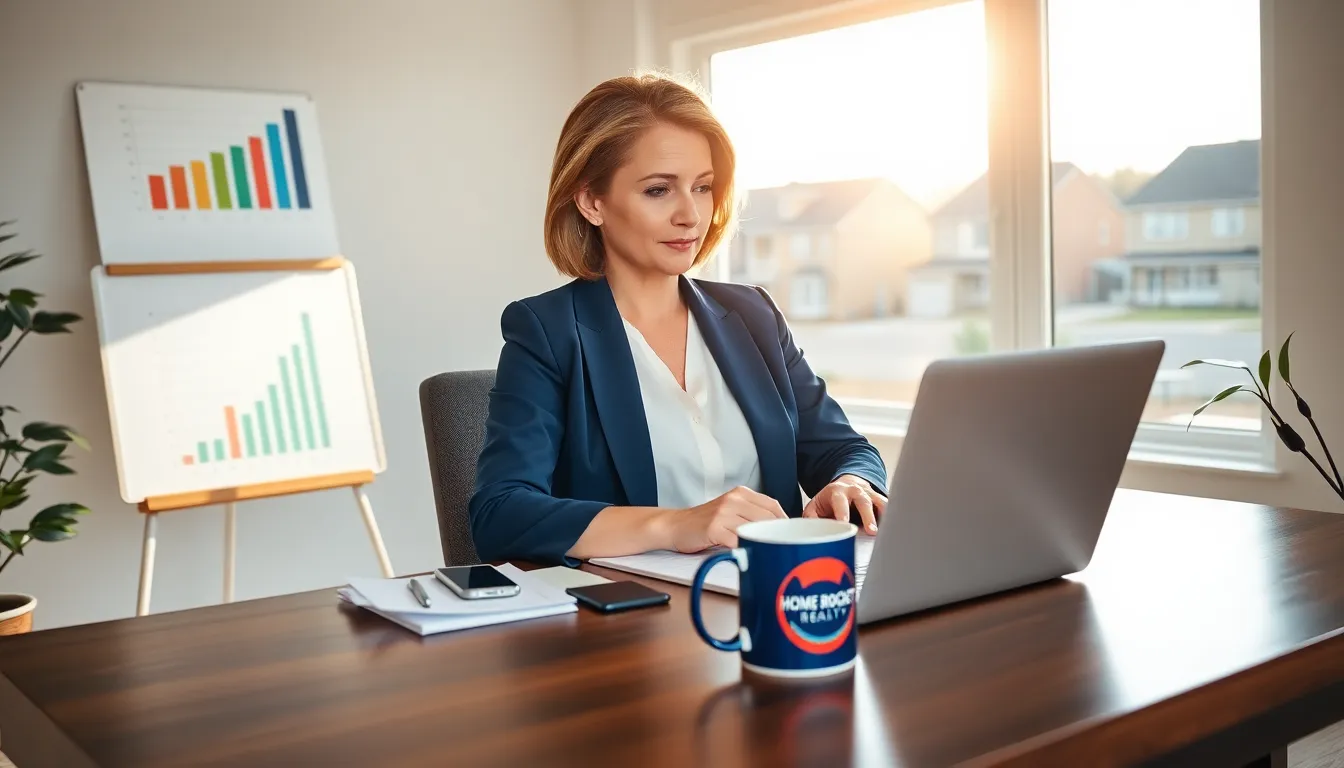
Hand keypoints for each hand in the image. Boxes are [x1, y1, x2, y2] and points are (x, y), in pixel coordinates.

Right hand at [664, 486, 787, 552]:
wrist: (675, 526)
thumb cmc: (706, 522)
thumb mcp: (731, 510)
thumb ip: (752, 515)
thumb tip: (780, 530)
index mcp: (741, 493)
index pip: (773, 505)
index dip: (785, 522)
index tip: (791, 536)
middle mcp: (733, 500)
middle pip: (767, 519)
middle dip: (777, 535)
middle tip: (782, 549)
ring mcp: (723, 513)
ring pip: (755, 530)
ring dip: (762, 544)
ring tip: (767, 555)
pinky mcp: (714, 528)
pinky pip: (737, 542)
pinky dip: (745, 550)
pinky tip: (747, 556)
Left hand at [803, 475, 885, 534]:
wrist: (846, 485)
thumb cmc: (829, 501)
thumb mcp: (815, 507)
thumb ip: (811, 518)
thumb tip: (810, 531)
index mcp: (836, 491)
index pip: (839, 501)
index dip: (842, 512)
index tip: (844, 523)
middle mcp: (855, 490)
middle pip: (863, 501)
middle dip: (868, 516)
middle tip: (872, 531)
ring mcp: (870, 494)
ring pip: (880, 502)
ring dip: (884, 516)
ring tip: (888, 531)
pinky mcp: (880, 500)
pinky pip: (889, 507)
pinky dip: (893, 516)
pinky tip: (897, 527)